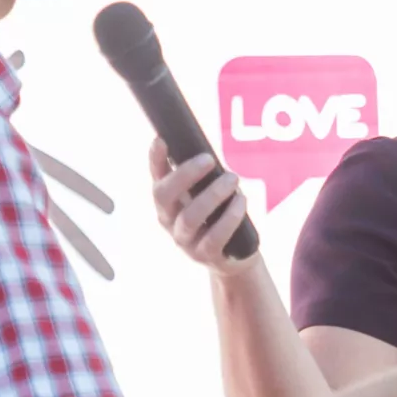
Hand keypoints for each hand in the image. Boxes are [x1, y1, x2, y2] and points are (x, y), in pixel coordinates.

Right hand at [148, 139, 256, 275]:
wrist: (234, 255)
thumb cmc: (219, 215)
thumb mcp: (207, 193)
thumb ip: (203, 176)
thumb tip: (206, 151)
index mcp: (167, 202)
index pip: (156, 178)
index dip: (155, 160)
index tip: (161, 140)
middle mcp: (168, 221)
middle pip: (163, 197)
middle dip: (185, 174)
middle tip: (209, 159)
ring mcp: (184, 241)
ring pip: (190, 217)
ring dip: (213, 194)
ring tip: (233, 179)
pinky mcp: (205, 255)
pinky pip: (214, 237)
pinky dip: (229, 217)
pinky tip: (241, 200)